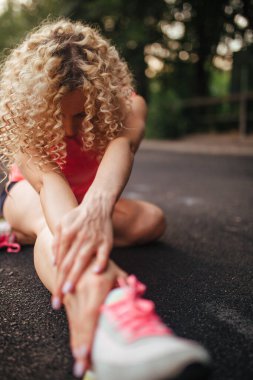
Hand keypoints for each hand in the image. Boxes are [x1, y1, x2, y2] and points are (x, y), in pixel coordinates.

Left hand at [51, 195, 113, 307]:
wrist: (97, 205)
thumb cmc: (77, 217)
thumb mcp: (61, 224)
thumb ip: (56, 242)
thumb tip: (53, 263)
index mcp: (66, 235)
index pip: (59, 262)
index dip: (56, 279)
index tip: (55, 296)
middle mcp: (78, 238)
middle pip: (68, 264)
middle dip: (62, 283)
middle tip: (58, 301)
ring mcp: (93, 240)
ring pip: (82, 260)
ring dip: (75, 276)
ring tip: (69, 291)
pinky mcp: (106, 241)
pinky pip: (103, 253)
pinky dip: (100, 262)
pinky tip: (96, 273)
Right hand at [64, 259, 127, 376]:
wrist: (80, 252)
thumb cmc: (103, 264)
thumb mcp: (117, 272)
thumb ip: (128, 287)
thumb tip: (142, 300)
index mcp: (97, 284)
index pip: (91, 313)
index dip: (87, 333)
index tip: (86, 351)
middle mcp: (82, 290)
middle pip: (80, 323)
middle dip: (81, 346)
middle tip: (82, 367)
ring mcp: (72, 294)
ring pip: (74, 323)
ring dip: (76, 343)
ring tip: (80, 362)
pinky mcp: (67, 298)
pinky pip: (71, 320)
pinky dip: (74, 334)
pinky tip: (77, 347)